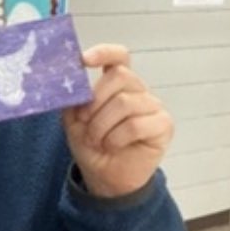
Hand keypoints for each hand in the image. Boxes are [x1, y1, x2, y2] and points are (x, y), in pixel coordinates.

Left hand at [62, 44, 172, 197]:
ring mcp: (153, 107)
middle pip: (119, 76)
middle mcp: (137, 91)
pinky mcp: (163, 125)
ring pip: (124, 102)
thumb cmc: (93, 146)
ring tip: (97, 140)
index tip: (83, 60)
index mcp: (117, 84)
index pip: (119, 57)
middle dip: (95, 101)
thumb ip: (73, 98)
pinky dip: (116, 138)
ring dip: (102, 125)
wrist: (105, 178)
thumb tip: (66, 80)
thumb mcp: (73, 120)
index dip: (104, 52)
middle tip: (84, 122)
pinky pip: (136, 125)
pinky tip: (112, 146)